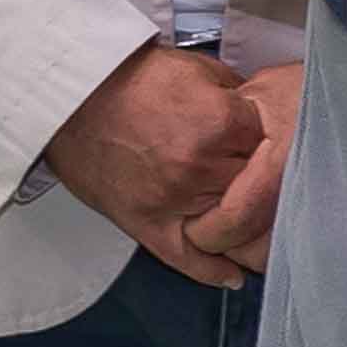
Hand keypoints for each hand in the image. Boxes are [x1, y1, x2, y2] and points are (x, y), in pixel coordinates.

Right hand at [42, 39, 270, 285]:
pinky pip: (185, 257)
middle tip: (252, 177)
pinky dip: (211, 270)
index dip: (273, 146)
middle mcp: (202, 165)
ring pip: (230, 224)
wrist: (71, 94)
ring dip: (242, 222)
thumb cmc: (132, 78)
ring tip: (253, 223)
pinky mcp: (144, 222)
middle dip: (257, 181)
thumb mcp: (200, 70)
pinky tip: (232, 275)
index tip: (268, 148)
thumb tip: (268, 117)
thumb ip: (240, 97)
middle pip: (256, 187)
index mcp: (222, 123)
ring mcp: (173, 198)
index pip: (275, 148)